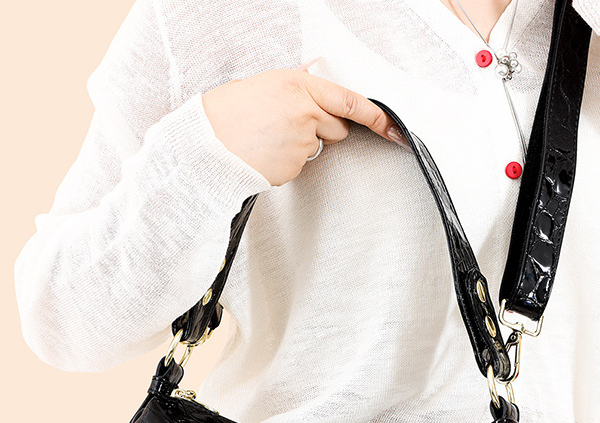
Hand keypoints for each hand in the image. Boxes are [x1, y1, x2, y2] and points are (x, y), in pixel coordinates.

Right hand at [201, 66, 410, 185]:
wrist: (208, 144)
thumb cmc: (229, 113)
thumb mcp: (265, 85)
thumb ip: (297, 87)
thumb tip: (315, 79)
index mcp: (299, 86)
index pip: (348, 100)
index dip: (374, 115)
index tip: (391, 125)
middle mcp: (305, 112)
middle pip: (337, 128)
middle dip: (325, 130)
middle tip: (290, 126)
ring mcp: (302, 142)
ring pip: (316, 147)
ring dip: (302, 145)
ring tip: (269, 139)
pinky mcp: (294, 166)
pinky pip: (300, 165)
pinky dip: (287, 161)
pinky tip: (266, 153)